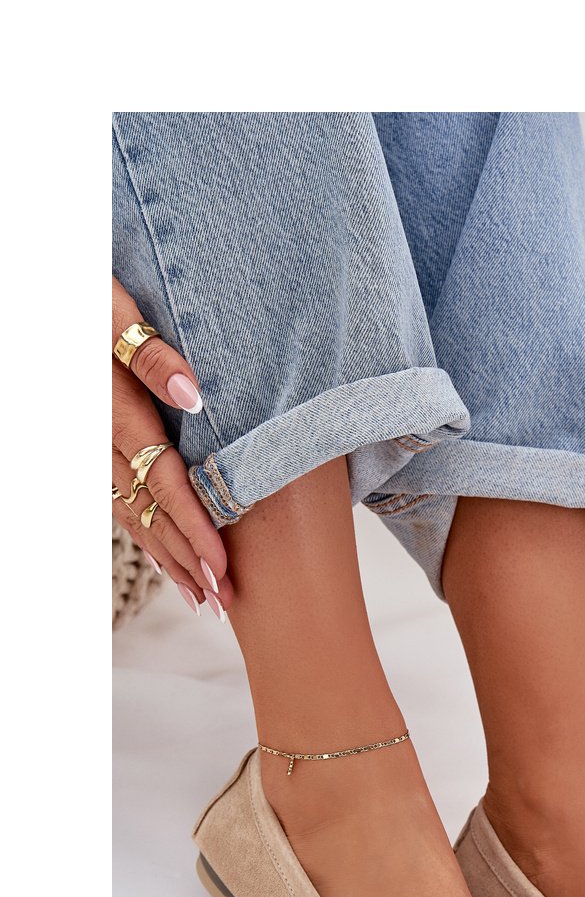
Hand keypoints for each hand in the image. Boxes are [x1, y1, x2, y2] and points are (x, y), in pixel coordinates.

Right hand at [111, 277, 232, 616]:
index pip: (162, 480)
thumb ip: (152, 354)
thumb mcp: (115, 308)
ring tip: (202, 599)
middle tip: (221, 603)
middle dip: (186, 560)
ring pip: (129, 514)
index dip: (193, 528)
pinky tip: (166, 560)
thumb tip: (194, 397)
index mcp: (112, 407)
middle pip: (148, 511)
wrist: (50, 296)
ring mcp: (88, 447)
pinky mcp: (89, 447)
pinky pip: (114, 500)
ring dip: (166, 558)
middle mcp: (96, 437)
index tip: (221, 568)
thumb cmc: (87, 292)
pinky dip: (142, 534)